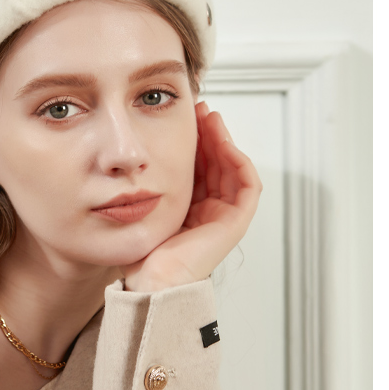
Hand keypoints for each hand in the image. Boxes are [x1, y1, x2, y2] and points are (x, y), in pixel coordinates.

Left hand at [123, 102, 262, 291]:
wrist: (150, 279)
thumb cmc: (142, 252)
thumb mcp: (145, 206)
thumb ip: (150, 183)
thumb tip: (140, 153)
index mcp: (189, 210)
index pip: (199, 167)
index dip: (196, 141)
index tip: (186, 118)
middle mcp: (208, 213)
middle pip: (217, 164)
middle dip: (210, 135)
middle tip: (200, 110)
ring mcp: (223, 218)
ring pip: (232, 170)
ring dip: (224, 141)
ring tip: (210, 118)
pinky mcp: (234, 223)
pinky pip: (247, 187)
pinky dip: (239, 162)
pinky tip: (224, 142)